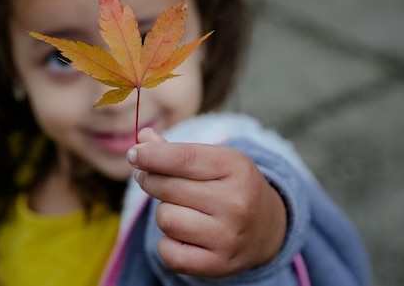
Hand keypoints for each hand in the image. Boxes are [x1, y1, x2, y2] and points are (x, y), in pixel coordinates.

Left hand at [127, 127, 286, 277]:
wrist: (269, 228)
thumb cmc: (232, 186)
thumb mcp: (215, 160)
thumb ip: (177, 150)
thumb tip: (142, 138)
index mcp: (236, 168)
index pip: (183, 158)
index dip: (151, 155)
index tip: (134, 154)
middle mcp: (236, 203)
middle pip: (167, 187)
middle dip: (151, 180)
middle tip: (151, 179)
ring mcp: (228, 236)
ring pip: (165, 218)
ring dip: (164, 212)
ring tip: (180, 209)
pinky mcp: (217, 265)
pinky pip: (167, 251)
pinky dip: (166, 243)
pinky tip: (183, 235)